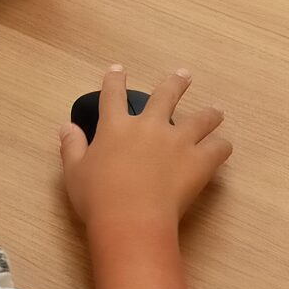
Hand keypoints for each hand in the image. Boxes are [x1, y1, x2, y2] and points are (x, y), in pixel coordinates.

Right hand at [59, 64, 229, 243]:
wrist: (131, 219)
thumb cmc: (97, 198)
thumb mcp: (74, 173)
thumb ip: (71, 147)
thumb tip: (66, 127)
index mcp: (116, 127)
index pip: (113, 95)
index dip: (114, 80)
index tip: (118, 70)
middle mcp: (149, 126)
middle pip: (166, 95)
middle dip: (175, 83)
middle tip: (183, 75)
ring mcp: (177, 141)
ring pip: (200, 118)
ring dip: (209, 114)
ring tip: (216, 112)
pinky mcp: (199, 161)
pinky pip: (218, 148)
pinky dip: (221, 147)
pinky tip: (222, 148)